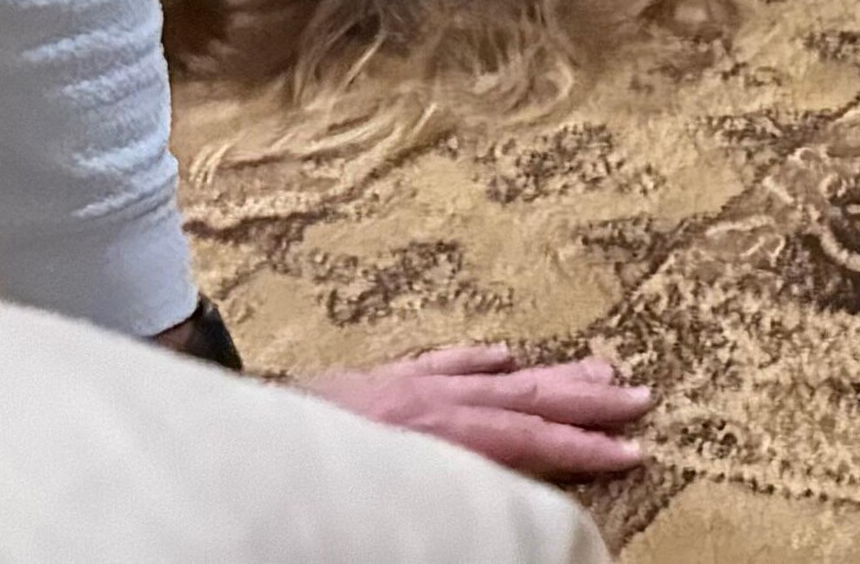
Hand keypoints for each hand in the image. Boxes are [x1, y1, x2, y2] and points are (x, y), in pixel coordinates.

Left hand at [294, 342, 653, 483]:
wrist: (218, 447)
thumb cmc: (294, 482)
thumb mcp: (381, 496)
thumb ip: (445, 499)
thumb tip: (500, 506)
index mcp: (430, 433)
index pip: (524, 440)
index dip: (582, 450)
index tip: (634, 452)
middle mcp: (424, 403)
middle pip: (521, 400)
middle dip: (584, 403)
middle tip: (641, 398)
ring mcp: (399, 387)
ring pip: (492, 378)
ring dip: (548, 377)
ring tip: (601, 372)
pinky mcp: (371, 382)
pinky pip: (438, 364)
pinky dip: (477, 360)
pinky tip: (506, 354)